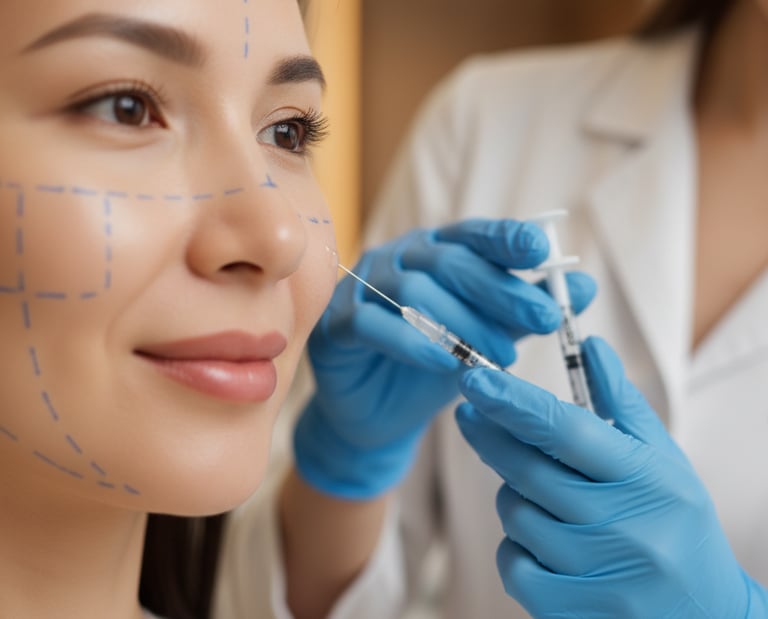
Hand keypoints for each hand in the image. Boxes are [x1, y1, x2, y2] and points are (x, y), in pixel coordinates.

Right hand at [294, 218, 594, 499]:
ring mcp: (362, 289)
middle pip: (449, 262)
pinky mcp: (337, 325)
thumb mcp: (488, 337)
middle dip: (501, 290)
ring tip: (501, 358)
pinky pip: (372, 324)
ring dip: (462, 324)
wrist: (378, 414)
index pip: (472, 235)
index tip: (540, 251)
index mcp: (434, 252)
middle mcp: (398, 260)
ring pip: (414, 292)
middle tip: (544, 317)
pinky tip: (445, 364)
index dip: (505, 239)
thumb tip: (585, 287)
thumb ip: (526, 311)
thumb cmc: (434, 367)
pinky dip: (412, 343)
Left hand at [456, 336, 767, 617]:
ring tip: (540, 494)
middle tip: (473, 414)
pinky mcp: (572, 611)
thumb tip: (591, 347)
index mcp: (646, 480)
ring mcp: (598, 575)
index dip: (514, 401)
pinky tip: (540, 540)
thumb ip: (621, 403)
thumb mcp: (663, 460)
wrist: (705, 616)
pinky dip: (515, 546)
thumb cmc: (676, 524)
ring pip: (515, 515)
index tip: (475, 379)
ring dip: (512, 494)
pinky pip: (512, 564)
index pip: (566, 431)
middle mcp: (623, 527)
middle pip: (528, 470)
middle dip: (490, 436)